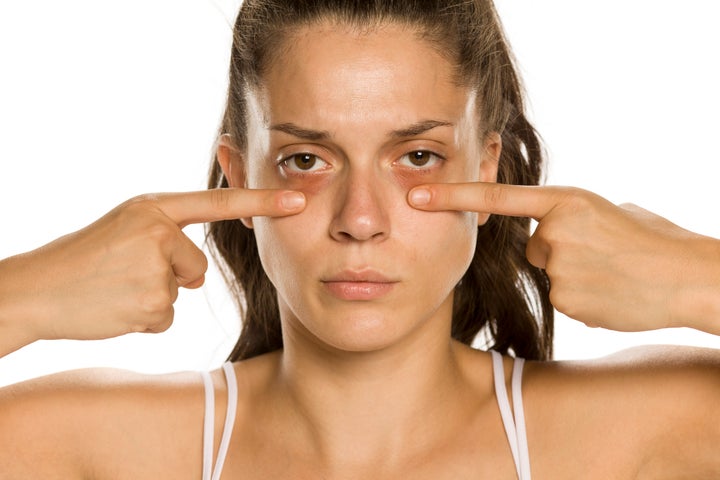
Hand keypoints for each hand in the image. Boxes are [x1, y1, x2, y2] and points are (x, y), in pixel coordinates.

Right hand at [0, 188, 305, 354]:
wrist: (35, 290)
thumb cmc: (82, 260)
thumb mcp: (124, 228)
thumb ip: (166, 236)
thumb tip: (196, 275)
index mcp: (153, 207)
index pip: (218, 203)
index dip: (262, 201)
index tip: (298, 200)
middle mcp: (157, 230)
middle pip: (197, 267)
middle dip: (171, 279)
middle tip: (123, 274)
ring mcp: (154, 266)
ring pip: (180, 294)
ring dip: (154, 300)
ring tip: (116, 290)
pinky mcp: (149, 302)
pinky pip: (165, 318)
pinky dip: (143, 320)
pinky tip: (114, 308)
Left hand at [408, 182, 719, 333]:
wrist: (690, 278)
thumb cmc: (655, 240)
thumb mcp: (612, 210)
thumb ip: (571, 214)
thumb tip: (549, 226)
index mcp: (566, 200)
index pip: (497, 197)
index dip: (453, 196)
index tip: (417, 195)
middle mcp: (555, 231)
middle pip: (533, 246)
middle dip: (558, 251)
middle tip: (601, 254)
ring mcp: (560, 268)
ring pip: (548, 272)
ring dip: (574, 275)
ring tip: (613, 274)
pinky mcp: (567, 300)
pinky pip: (562, 297)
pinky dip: (582, 297)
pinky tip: (612, 294)